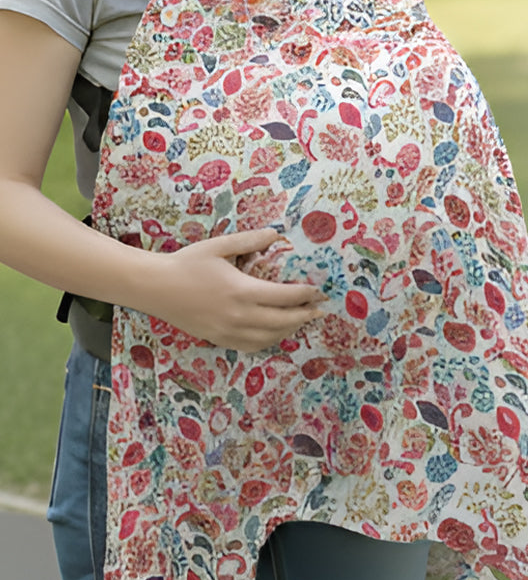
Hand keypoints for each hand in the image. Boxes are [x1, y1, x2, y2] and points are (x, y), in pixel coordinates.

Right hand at [140, 228, 324, 351]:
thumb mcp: (220, 245)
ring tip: (302, 320)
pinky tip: (276, 332)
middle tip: (320, 309)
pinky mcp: (218, 339)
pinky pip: (251, 346)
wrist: (155, 288)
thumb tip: (277, 234)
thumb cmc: (187, 263)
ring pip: (268, 338)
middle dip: (304, 316)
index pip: (284, 297)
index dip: (306, 295)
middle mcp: (238, 316)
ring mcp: (227, 332)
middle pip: (282, 322)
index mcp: (241, 291)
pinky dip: (269, 340)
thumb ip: (251, 240)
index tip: (319, 290)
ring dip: (289, 330)